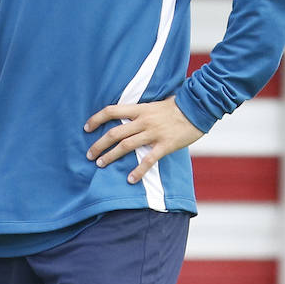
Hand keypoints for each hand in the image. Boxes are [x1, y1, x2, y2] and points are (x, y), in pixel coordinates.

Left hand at [84, 97, 204, 182]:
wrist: (198, 108)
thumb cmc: (177, 106)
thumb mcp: (154, 104)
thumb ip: (140, 111)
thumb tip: (126, 116)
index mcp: (139, 109)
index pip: (111, 111)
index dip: (96, 119)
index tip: (86, 128)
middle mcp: (143, 121)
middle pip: (114, 133)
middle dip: (99, 144)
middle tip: (89, 155)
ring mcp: (154, 133)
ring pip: (126, 146)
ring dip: (111, 156)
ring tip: (100, 164)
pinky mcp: (165, 145)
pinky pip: (148, 160)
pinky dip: (138, 171)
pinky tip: (130, 179)